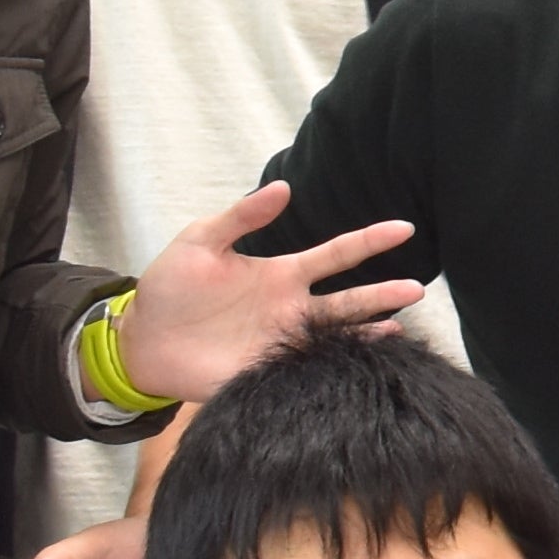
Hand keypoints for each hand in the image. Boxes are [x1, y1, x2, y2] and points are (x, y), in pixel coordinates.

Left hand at [109, 180, 421, 408]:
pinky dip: (334, 365)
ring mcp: (283, 340)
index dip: (369, 241)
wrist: (142, 341)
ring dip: (367, 331)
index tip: (403, 228)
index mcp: (282, 275)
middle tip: (416, 289)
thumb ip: (241, 218)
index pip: (336, 254)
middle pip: (348, 300)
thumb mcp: (200, 241)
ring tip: (399, 327)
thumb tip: (283, 188)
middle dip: (382, 294)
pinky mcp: (268, 371)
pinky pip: (308, 368)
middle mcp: (292, 308)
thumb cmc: (170, 288)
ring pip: (336, 335)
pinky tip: (355, 364)